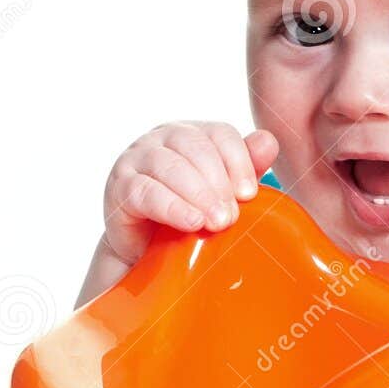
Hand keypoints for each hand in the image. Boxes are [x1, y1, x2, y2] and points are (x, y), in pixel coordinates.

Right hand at [102, 121, 279, 266]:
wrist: (149, 254)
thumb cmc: (190, 216)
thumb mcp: (223, 193)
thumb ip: (246, 167)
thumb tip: (269, 140)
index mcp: (191, 135)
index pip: (219, 133)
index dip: (239, 160)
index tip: (250, 194)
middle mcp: (161, 140)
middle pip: (194, 146)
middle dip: (219, 182)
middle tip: (232, 216)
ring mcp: (136, 161)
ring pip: (169, 166)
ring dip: (198, 195)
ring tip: (217, 223)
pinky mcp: (119, 189)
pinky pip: (145, 192)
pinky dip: (171, 207)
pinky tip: (191, 222)